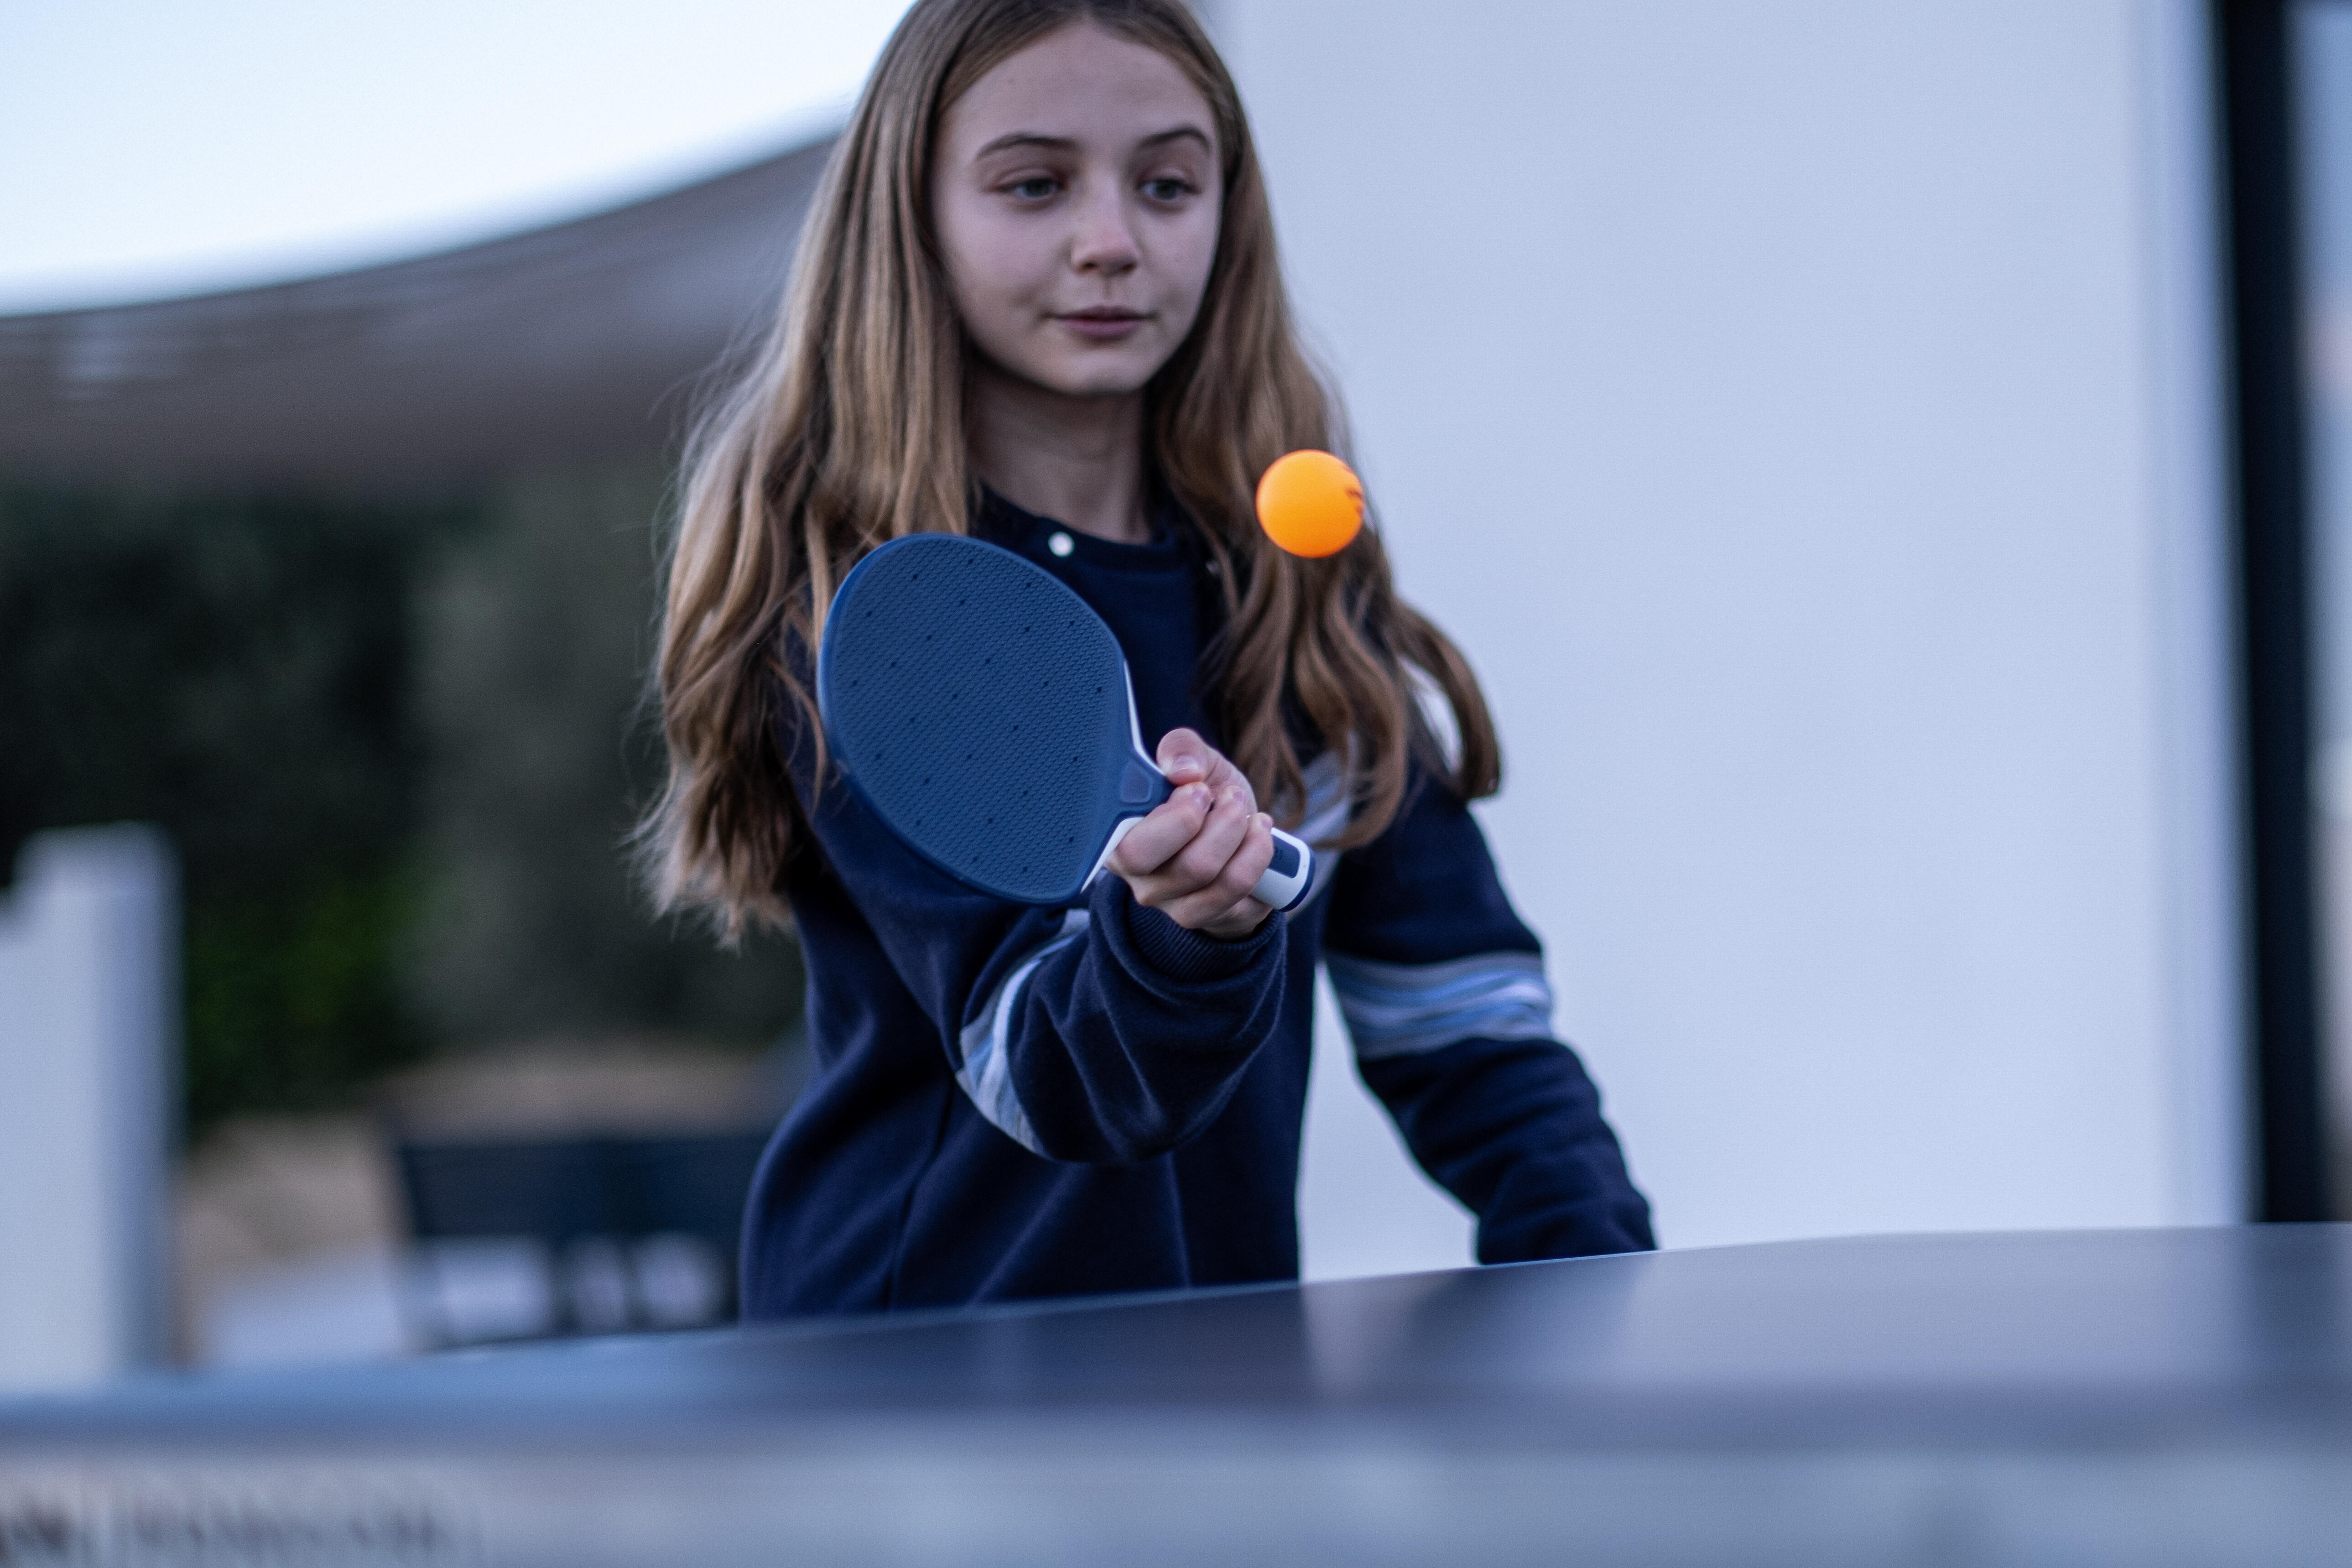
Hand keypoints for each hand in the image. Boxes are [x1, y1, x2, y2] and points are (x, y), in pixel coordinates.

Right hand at [1105, 728, 1276, 939]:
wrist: (1234, 836)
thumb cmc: (1204, 798)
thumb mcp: (1194, 762)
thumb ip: (1181, 749)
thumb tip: (1183, 770)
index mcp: (1120, 841)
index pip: (1131, 849)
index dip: (1174, 818)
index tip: (1198, 788)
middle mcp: (1141, 882)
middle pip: (1185, 867)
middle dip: (1221, 824)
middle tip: (1229, 797)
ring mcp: (1175, 906)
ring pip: (1218, 878)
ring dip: (1242, 833)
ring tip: (1246, 811)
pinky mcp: (1209, 919)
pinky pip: (1240, 889)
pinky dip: (1259, 853)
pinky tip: (1260, 834)